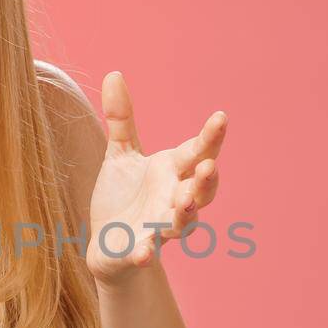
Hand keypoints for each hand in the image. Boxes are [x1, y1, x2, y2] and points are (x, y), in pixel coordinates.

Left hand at [85, 70, 227, 286]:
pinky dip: (147, 253)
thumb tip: (113, 74)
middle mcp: (174, 200)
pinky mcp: (140, 250)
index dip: (211, 137)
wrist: (107, 242)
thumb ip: (121, 118)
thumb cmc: (123, 196)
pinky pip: (147, 252)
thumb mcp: (121, 153)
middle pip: (201, 190)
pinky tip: (145, 253)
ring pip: (182, 222)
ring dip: (186, 213)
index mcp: (173, 172)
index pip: (198, 152)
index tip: (220, 117)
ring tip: (186, 202)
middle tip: (208, 166)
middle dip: (207, 179)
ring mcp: (160, 226)